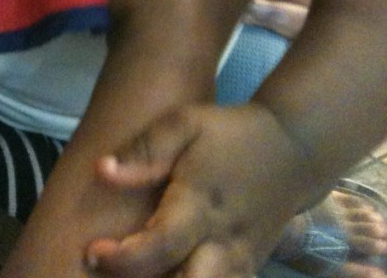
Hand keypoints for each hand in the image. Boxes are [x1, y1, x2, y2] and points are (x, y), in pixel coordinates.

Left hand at [87, 101, 314, 277]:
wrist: (293, 148)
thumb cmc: (230, 133)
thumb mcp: (186, 123)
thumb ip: (145, 150)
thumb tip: (102, 171)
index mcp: (200, 205)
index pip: (160, 245)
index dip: (123, 258)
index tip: (93, 253)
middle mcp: (222, 243)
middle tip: (110, 273)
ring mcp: (240, 262)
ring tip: (137, 275)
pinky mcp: (249, 269)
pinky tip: (169, 274)